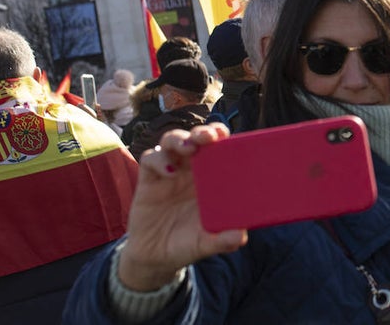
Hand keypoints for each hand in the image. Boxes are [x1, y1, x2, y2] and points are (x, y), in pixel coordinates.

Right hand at [117, 124, 247, 290]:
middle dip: (202, 132)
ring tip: (188, 148)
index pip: (218, 148)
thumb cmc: (187, 243)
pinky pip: (150, 159)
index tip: (226, 136)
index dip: (222, 137)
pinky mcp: (148, 179)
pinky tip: (169, 171)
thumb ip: (222, 240)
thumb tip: (240, 236)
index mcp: (211, 178)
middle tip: (208, 137)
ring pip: (172, 141)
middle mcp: (190, 170)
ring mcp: (169, 171)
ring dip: (180, 139)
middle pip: (196, 138)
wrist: (154, 257)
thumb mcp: (205, 243)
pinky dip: (159, 159)